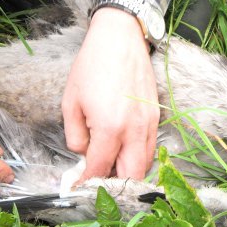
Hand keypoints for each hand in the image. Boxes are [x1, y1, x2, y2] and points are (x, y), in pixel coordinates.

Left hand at [62, 7, 159, 179]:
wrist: (119, 38)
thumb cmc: (92, 65)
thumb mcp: (71, 102)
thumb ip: (75, 136)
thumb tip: (83, 154)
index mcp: (110, 128)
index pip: (100, 170)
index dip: (87, 183)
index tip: (79, 188)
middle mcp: (134, 130)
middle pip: (131, 176)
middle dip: (114, 185)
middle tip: (98, 183)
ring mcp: (149, 123)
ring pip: (146, 164)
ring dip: (129, 172)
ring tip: (110, 167)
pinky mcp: (156, 115)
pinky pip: (151, 146)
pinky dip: (138, 155)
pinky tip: (123, 149)